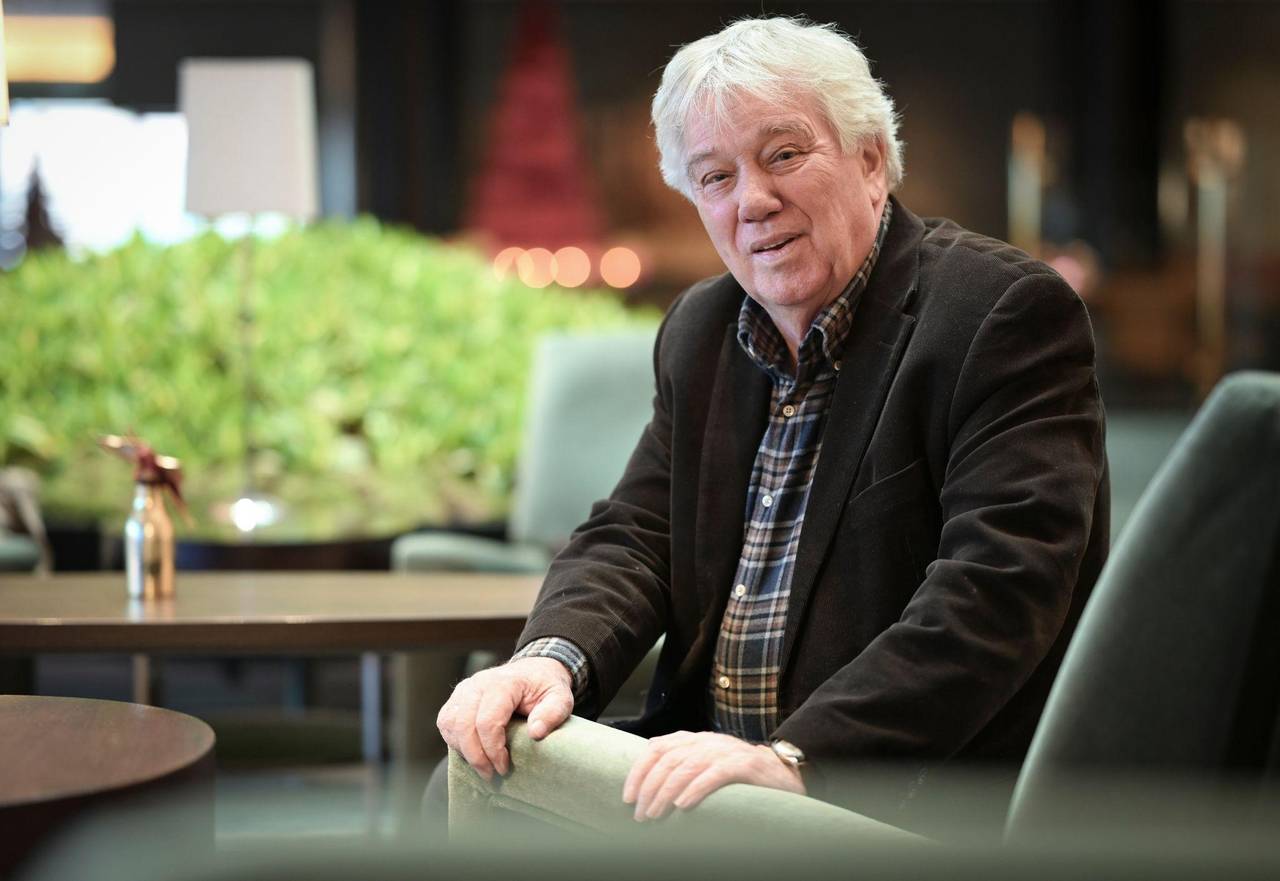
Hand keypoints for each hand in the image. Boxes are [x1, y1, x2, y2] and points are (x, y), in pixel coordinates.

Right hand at [436, 657, 573, 780]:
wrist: (533, 670)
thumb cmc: (545, 687)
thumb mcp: (561, 697)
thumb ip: (553, 713)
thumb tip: (535, 733)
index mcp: (503, 683)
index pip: (487, 721)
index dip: (493, 750)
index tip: (504, 768)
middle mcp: (478, 683)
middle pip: (464, 725)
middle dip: (476, 757)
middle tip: (491, 776)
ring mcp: (464, 689)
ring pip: (451, 725)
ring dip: (464, 751)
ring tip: (482, 767)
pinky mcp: (457, 698)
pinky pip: (446, 722)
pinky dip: (455, 742)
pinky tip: (472, 753)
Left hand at [621, 731, 804, 820]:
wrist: (783, 774)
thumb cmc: (738, 777)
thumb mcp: (705, 766)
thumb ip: (681, 766)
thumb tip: (646, 783)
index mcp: (694, 739)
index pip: (656, 747)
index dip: (639, 772)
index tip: (628, 797)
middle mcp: (707, 741)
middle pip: (668, 759)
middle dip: (649, 788)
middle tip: (641, 814)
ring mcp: (726, 751)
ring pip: (687, 766)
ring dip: (666, 792)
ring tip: (655, 814)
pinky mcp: (745, 765)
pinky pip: (715, 774)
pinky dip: (695, 789)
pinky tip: (683, 805)